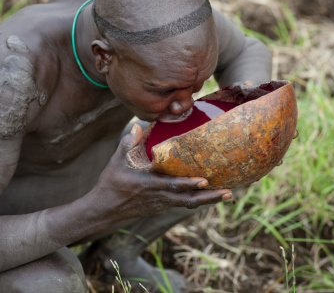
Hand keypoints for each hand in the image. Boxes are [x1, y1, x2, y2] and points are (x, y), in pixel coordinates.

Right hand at [91, 124, 232, 219]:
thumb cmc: (111, 183)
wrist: (104, 209)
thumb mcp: (116, 161)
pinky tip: (209, 195)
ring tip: (227, 195)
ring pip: (188, 204)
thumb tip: (138, 125)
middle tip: (229, 193)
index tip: (205, 180)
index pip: (172, 185)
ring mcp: (161, 204)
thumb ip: (128, 143)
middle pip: (188, 200)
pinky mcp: (161, 207)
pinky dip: (196, 200)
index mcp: (148, 185)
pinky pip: (182, 204)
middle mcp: (159, 197)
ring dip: (207, 200)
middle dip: (209, 197)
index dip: (189, 184)